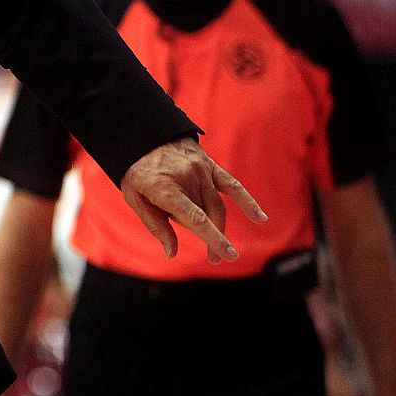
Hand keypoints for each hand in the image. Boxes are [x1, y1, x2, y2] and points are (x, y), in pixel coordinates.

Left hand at [119, 138, 266, 261]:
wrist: (141, 136)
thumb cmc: (136, 172)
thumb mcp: (135, 200)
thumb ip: (157, 227)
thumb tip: (172, 253)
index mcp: (165, 188)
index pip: (195, 217)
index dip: (212, 237)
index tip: (227, 254)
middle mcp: (186, 177)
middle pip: (208, 213)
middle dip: (214, 238)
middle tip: (214, 259)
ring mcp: (200, 169)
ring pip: (216, 204)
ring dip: (219, 226)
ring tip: (219, 248)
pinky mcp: (209, 164)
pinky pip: (232, 184)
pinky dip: (246, 201)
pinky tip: (261, 218)